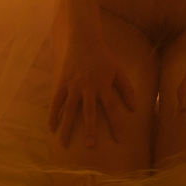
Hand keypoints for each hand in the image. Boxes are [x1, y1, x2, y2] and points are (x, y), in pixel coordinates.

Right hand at [49, 31, 135, 147]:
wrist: (84, 40)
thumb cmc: (103, 57)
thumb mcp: (119, 70)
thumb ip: (127, 89)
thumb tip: (134, 109)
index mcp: (103, 85)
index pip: (112, 108)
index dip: (116, 124)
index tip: (119, 140)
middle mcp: (88, 87)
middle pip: (89, 111)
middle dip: (90, 129)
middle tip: (90, 145)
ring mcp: (73, 85)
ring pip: (70, 109)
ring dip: (67, 127)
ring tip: (64, 143)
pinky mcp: (62, 82)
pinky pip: (56, 101)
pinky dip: (53, 114)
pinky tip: (51, 127)